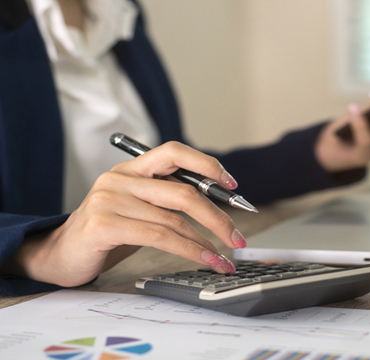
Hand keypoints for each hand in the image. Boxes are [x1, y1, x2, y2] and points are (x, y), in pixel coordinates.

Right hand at [3, 142, 244, 286]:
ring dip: (207, 241)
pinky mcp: (104, 225)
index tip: (232, 186)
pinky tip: (205, 259)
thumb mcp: (139, 208)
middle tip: (237, 236)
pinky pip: (160, 237)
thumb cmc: (107, 232)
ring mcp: (110, 200)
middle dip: (218, 216)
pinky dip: (190, 250)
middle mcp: (120, 179)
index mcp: (131, 169)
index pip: (174, 151)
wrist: (59, 255)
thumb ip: (168, 201)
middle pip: (184, 191)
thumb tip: (217, 206)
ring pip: (175, 219)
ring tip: (223, 256)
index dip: (207, 165)